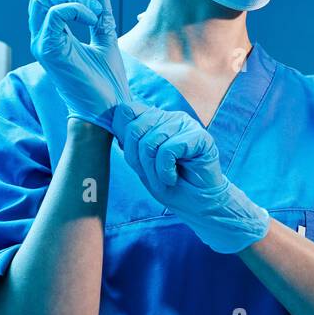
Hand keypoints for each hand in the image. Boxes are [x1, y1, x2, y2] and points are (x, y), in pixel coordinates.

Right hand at [29, 0, 130, 130]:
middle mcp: (43, 36)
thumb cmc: (107, 81)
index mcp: (54, 33)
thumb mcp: (107, 38)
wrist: (110, 110)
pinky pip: (53, 14)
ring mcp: (43, 43)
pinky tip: (92, 18)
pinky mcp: (48, 51)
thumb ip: (101, 14)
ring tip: (96, 11)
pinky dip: (74, 8)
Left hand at [114, 103, 269, 253]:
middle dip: (138, 160)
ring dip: (154, 170)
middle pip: (134, 129)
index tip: (136, 159)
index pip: (126, 111)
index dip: (123, 138)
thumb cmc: (169, 184)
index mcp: (154, 119)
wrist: (197, 204)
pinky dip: (166, 171)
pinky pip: (167, 150)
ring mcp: (186, 124)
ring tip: (166, 178)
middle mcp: (170, 117)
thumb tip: (113, 115)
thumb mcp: (139, 162)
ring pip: (150, 142)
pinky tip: (174, 177)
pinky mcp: (200, 136)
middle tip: (154, 174)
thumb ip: (128, 138)